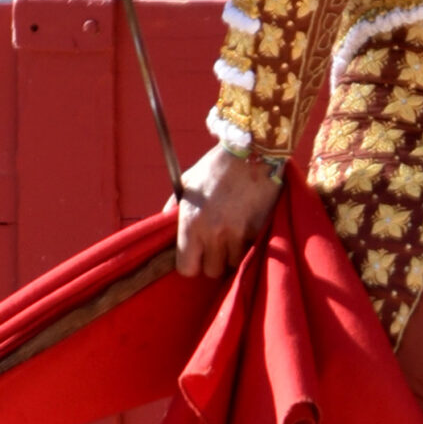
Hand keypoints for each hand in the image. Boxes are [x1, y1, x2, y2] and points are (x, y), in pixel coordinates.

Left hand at [174, 143, 282, 278]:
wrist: (252, 152)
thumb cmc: (216, 166)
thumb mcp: (187, 182)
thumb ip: (173, 208)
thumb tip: (165, 226)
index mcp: (191, 222)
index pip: (187, 268)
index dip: (190, 264)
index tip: (195, 255)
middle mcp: (213, 232)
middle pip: (211, 271)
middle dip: (212, 261)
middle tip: (215, 246)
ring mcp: (237, 234)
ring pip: (232, 265)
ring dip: (231, 255)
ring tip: (232, 236)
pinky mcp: (257, 231)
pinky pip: (250, 253)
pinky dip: (248, 247)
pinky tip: (246, 230)